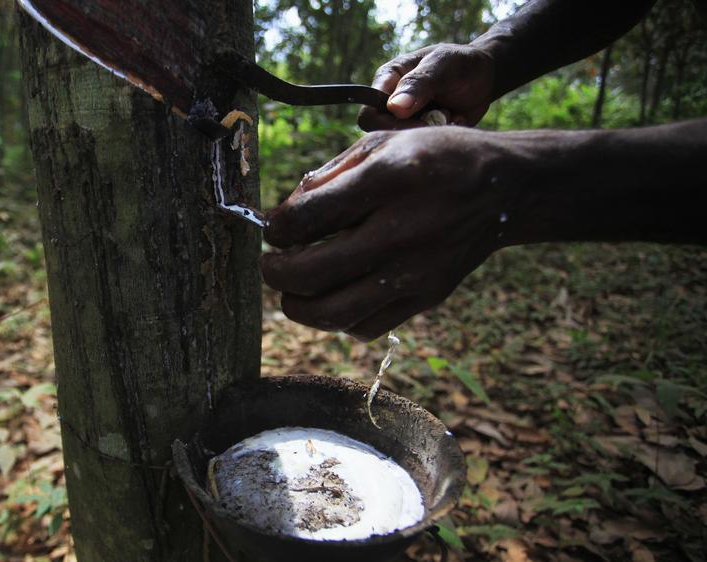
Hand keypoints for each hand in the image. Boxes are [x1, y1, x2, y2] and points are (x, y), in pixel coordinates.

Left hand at [261, 127, 516, 339]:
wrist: (502, 189)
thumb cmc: (432, 159)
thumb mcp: (379, 144)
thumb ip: (324, 178)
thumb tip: (281, 219)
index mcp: (385, 181)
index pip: (305, 220)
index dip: (275, 229)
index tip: (274, 228)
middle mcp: (400, 231)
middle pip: (310, 274)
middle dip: (274, 273)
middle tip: (271, 265)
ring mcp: (415, 271)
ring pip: (333, 314)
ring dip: (297, 306)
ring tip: (292, 290)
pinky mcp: (426, 297)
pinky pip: (364, 326)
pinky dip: (336, 319)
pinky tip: (333, 296)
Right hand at [357, 44, 495, 130]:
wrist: (486, 76)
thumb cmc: (461, 63)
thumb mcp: (442, 66)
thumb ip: (418, 83)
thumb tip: (394, 107)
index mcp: (387, 81)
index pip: (369, 114)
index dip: (388, 123)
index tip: (418, 119)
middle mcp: (391, 103)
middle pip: (384, 133)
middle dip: (414, 130)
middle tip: (442, 116)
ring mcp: (406, 120)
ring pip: (405, 142)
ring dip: (431, 132)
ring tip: (450, 114)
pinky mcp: (422, 132)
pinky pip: (423, 146)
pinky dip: (441, 137)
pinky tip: (455, 121)